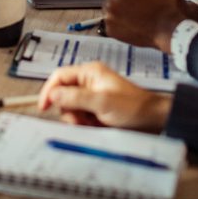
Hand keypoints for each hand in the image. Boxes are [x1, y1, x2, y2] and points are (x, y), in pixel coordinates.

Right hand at [38, 62, 171, 131]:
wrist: (154, 120)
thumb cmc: (133, 107)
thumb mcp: (102, 102)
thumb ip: (75, 97)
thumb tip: (53, 94)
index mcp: (90, 72)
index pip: (59, 76)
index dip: (49, 91)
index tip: (44, 107)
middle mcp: (89, 81)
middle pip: (64, 94)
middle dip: (69, 110)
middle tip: (81, 121)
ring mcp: (93, 95)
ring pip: (71, 107)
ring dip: (78, 119)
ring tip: (93, 124)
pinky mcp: (97, 108)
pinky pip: (81, 115)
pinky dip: (85, 123)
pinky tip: (97, 126)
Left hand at [102, 0, 197, 52]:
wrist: (172, 31)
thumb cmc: (168, 5)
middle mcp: (112, 3)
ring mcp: (110, 18)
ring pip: (110, 5)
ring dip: (119, 6)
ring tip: (137, 11)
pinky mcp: (111, 30)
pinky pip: (110, 19)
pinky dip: (119, 19)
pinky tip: (133, 20)